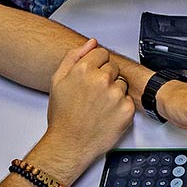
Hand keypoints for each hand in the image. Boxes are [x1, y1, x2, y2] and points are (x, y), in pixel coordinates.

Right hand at [43, 39, 134, 166]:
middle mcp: (102, 79)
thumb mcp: (58, 81)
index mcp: (84, 69)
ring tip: (98, 106)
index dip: (96, 65)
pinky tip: (106, 114)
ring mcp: (116, 95)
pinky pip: (128, 100)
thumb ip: (74, 57)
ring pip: (121, 84)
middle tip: (92, 95)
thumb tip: (91, 43)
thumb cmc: (63, 116)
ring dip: (114, 92)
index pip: (102, 53)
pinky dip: (120, 107)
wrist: (70, 143)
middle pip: (113, 67)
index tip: (91, 77)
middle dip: (105, 77)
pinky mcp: (127, 109)